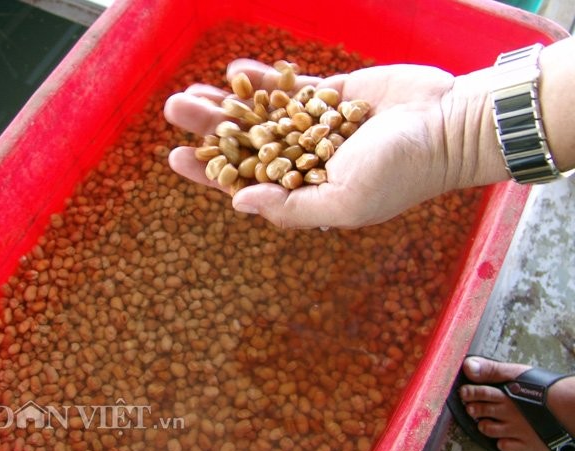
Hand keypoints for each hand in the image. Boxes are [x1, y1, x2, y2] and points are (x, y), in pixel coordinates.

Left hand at [164, 59, 499, 228]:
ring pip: (262, 114)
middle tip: (175, 109)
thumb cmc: (400, 172)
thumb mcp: (345, 202)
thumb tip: (239, 204)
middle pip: (246, 143)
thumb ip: (293, 208)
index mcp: (305, 191)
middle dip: (210, 129)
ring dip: (228, 102)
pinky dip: (265, 80)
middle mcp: (305, 159)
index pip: (246, 182)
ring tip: (193, 91)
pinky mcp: (331, 97)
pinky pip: (292, 88)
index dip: (210, 172)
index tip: (176, 157)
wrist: (447, 124)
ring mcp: (316, 126)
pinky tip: (237, 71)